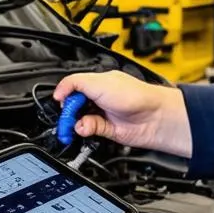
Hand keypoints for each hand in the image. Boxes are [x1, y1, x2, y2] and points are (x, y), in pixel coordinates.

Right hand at [54, 71, 191, 157]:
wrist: (153, 117)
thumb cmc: (135, 95)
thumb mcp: (100, 83)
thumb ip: (77, 85)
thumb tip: (59, 93)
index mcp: (98, 82)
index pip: (73, 86)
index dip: (64, 94)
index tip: (60, 102)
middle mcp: (100, 97)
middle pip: (73, 104)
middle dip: (67, 111)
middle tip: (65, 116)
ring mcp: (103, 114)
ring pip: (79, 119)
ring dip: (74, 122)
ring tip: (76, 123)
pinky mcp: (107, 129)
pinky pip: (88, 130)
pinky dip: (83, 130)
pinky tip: (84, 128)